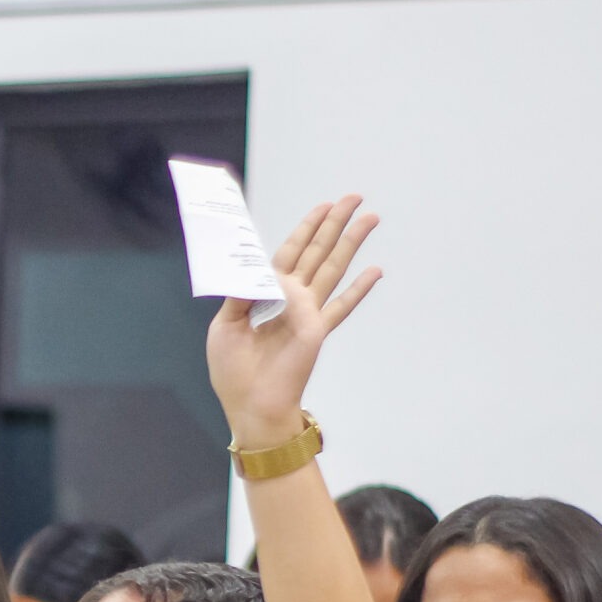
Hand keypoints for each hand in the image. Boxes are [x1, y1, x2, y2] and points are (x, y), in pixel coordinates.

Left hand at [205, 195, 381, 445]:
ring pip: (332, 268)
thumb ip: (240, 294)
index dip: (305, 229)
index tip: (322, 207)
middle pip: (316, 252)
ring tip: (370, 218)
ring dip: (350, 242)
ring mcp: (307, 313)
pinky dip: (359, 289)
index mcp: (267, 294)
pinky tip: (376, 271)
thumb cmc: (233, 371)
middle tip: (353, 197)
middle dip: (333, 224)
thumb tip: (254, 268)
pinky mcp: (316, 330)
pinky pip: (341, 306)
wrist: (249, 404)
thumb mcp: (225, 325)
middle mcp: (292, 298)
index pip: (289, 253)